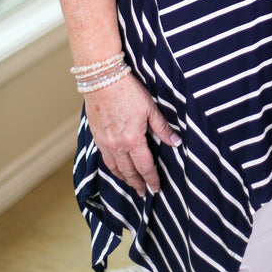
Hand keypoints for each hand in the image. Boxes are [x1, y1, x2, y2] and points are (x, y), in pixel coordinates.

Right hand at [84, 73, 180, 195]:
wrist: (102, 79)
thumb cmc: (128, 90)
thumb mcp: (150, 108)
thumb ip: (162, 128)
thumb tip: (175, 142)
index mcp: (133, 140)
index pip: (145, 166)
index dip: (151, 178)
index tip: (156, 188)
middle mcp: (117, 145)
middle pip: (129, 171)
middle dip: (138, 183)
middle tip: (144, 192)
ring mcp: (104, 142)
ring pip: (114, 167)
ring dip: (124, 178)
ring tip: (131, 184)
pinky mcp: (96, 136)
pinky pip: (104, 158)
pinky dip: (112, 167)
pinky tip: (116, 168)